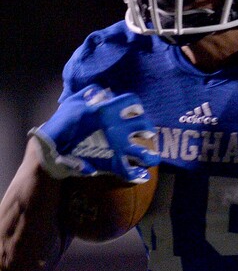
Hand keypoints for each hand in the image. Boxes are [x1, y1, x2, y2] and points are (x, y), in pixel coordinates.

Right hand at [32, 85, 159, 182]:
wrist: (51, 148)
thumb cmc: (63, 122)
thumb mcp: (74, 101)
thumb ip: (91, 94)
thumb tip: (106, 93)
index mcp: (106, 110)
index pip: (132, 102)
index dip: (136, 105)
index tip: (135, 111)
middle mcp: (115, 128)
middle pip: (144, 125)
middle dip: (148, 128)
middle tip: (146, 131)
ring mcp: (115, 148)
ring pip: (144, 153)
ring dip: (151, 156)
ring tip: (152, 157)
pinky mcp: (111, 164)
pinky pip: (131, 173)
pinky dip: (139, 176)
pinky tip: (144, 176)